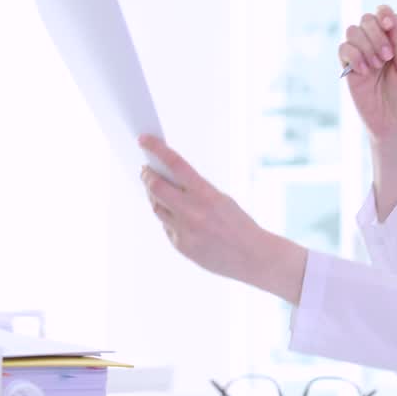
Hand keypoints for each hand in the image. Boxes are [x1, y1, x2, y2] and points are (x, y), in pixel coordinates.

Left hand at [138, 135, 305, 301]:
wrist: (252, 256)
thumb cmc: (239, 224)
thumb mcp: (221, 199)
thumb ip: (196, 190)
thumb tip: (168, 180)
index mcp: (207, 194)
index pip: (176, 164)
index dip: (156, 148)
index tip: (144, 140)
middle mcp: (192, 211)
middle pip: (156, 187)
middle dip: (147, 176)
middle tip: (145, 170)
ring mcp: (184, 230)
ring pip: (156, 207)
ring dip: (154, 196)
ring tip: (156, 190)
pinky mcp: (180, 245)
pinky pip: (166, 226)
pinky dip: (168, 218)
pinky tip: (174, 215)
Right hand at [338, 4, 396, 143]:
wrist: (395, 126)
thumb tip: (391, 20)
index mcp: (393, 44)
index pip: (383, 17)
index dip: (384, 14)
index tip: (390, 24)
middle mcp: (375, 47)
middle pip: (366, 20)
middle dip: (376, 34)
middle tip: (387, 56)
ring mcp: (361, 57)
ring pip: (353, 32)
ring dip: (366, 46)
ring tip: (376, 67)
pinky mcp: (348, 70)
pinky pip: (343, 50)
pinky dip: (354, 56)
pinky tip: (364, 71)